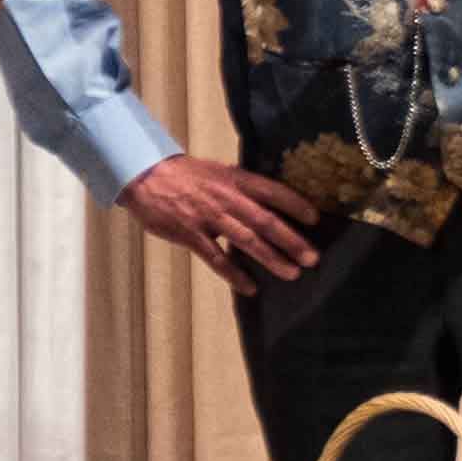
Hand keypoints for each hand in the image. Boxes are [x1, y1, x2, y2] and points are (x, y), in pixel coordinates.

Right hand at [124, 155, 323, 296]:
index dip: (295, 204)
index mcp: (235, 179)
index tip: (315, 218)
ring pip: (246, 241)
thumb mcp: (218, 172)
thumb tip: (270, 204)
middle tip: (312, 257)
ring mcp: (208, 217)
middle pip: (265, 221)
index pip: (272, 190)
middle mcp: (226, 198)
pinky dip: (234, 274)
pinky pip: (217, 258)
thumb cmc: (186, 176)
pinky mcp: (191, 234)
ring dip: (271, 259)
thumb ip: (242, 188)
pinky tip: (250, 287)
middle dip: (291, 240)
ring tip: (292, 274)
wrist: (145, 176)